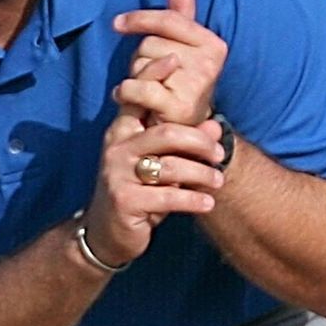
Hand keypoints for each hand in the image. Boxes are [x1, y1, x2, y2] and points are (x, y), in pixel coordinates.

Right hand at [82, 109, 223, 267]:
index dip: (168, 93)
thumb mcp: (161, 163)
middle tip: (220, 154)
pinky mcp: (124, 201)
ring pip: (172, 167)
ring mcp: (117, 175)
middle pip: (167, 133)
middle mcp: (117, 149)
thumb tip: (216, 125)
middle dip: (200, 142)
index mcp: (123, 132)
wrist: (106, 233)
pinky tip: (207, 203)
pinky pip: (168, 196)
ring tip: (217, 181)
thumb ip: (186, 142)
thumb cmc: (139, 192)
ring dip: (202, 174)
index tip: (199, 101)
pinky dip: (193, 200)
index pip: (146, 103)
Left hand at [112, 0, 227, 130]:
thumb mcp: (182, 48)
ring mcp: (196, 84)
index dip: (140, 19)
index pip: (170, 20)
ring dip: (134, 76)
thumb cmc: (179, 86)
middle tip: (151, 77)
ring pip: (141, 64)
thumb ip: (182, 14)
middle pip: (150, 44)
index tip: (118, 24)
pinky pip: (138, 87)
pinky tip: (128, 99)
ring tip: (147, 91)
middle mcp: (209, 62)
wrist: (184, 133)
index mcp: (212, 44)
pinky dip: (125, 92)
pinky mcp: (178, 106)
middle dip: (140, 58)